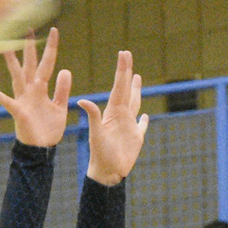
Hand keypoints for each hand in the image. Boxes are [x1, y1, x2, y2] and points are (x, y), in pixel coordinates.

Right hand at [0, 28, 72, 148]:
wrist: (42, 149)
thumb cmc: (49, 129)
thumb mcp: (60, 107)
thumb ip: (62, 89)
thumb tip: (65, 70)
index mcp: (41, 88)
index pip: (47, 63)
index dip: (51, 48)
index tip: (54, 31)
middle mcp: (30, 90)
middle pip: (31, 65)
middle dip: (30, 48)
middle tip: (28, 29)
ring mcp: (23, 99)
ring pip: (17, 76)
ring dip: (12, 62)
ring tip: (5, 47)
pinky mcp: (18, 111)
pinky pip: (6, 101)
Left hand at [78, 50, 148, 185]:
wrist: (105, 173)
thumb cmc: (99, 155)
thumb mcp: (96, 134)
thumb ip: (93, 117)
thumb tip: (81, 100)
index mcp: (113, 112)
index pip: (118, 86)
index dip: (122, 70)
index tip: (124, 53)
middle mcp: (121, 116)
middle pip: (126, 90)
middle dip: (127, 73)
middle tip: (128, 56)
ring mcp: (129, 127)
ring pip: (134, 104)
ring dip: (136, 91)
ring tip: (137, 78)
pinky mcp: (136, 139)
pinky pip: (142, 127)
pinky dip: (144, 122)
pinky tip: (146, 117)